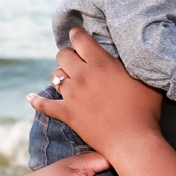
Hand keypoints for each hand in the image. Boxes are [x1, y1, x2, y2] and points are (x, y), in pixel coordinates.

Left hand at [28, 28, 163, 160]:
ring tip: (66, 78)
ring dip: (60, 75)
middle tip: (74, 60)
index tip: (76, 34)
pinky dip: (36, 100)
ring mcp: (72, 94)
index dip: (76, 34)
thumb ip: (133, 63)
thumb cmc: (144, 109)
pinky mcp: (66, 113)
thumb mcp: (144, 78)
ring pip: (55, 76)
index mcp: (101, 62)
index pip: (80, 39)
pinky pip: (44, 104)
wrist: (132, 140)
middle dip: (67, 54)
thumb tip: (133, 54)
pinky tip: (31, 97)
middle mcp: (82, 74)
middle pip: (63, 54)